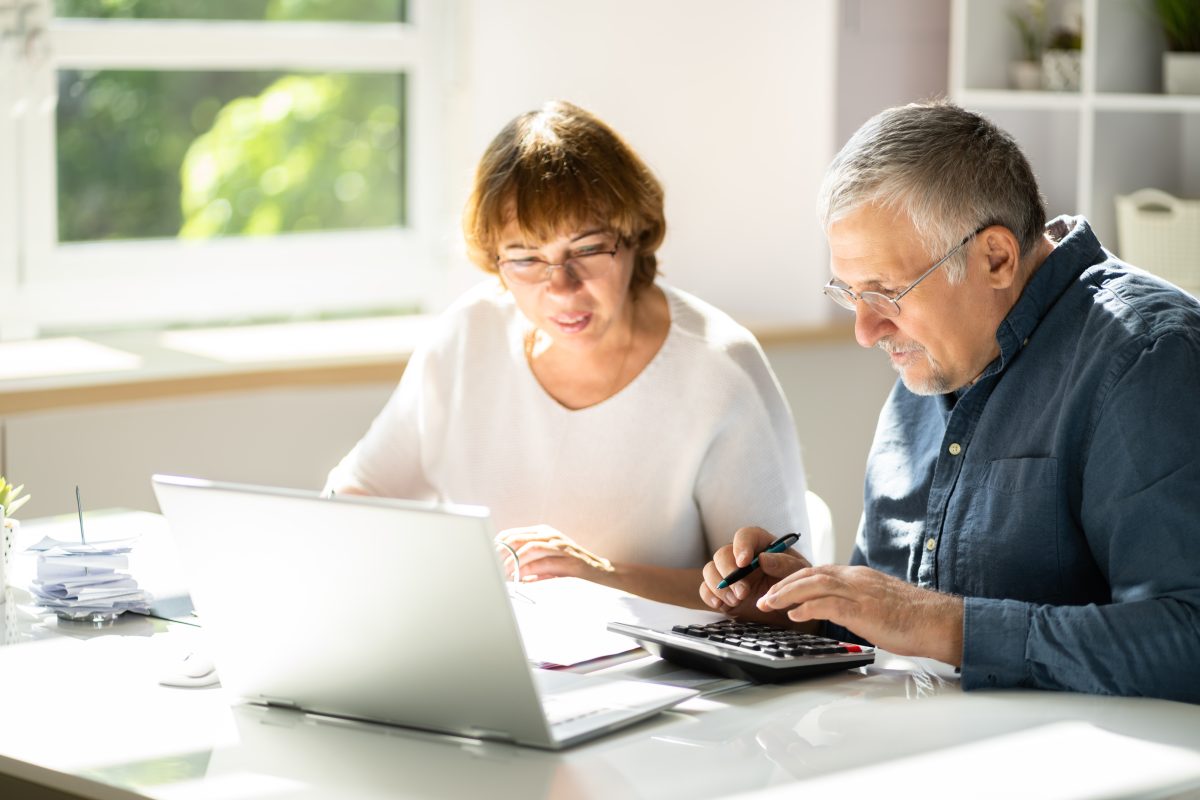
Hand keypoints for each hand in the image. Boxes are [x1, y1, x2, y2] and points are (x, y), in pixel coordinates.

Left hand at [495, 525, 614, 581]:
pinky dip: (530, 569)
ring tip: (503, 575)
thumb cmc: (569, 569)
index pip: (511, 534)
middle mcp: (550, 535)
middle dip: (501, 555)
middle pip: (517, 539)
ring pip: (529, 547)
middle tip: (491, 568)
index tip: (485, 559)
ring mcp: (561, 545)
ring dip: (514, 562)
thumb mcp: (545, 562)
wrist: (601, 574)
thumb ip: (526, 562)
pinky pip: (544, 561)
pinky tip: (520, 578)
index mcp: (542, 532)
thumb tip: (501, 571)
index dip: (496, 546)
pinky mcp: (569, 559)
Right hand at [699, 527, 811, 623]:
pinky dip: (709, 596)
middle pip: (722, 554)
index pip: (745, 535)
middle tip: (743, 592)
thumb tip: (764, 559)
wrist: (791, 611)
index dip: (741, 546)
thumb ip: (785, 564)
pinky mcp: (722, 591)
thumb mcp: (799, 574)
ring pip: (710, 570)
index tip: (743, 562)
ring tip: (736, 601)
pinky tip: (721, 604)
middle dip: (729, 573)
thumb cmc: (796, 586)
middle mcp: (741, 556)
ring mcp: (729, 574)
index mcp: (761, 545)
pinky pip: (705, 588)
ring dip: (719, 586)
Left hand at [756, 564, 963, 664]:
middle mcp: (855, 579)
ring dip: (786, 594)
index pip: (817, 571)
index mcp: (857, 576)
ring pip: (814, 584)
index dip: (792, 578)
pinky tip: (792, 615)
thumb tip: (837, 611)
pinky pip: (828, 604)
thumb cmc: (911, 617)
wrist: (937, 621)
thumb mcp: (876, 603)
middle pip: (810, 574)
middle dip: (781, 584)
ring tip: (768, 604)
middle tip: (762, 597)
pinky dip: (806, 607)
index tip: (774, 587)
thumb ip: (855, 602)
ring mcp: (859, 592)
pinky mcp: (863, 610)